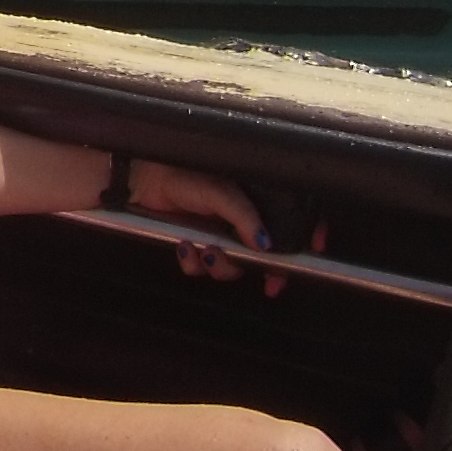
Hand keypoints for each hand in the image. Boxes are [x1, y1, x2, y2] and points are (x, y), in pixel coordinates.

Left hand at [128, 160, 301, 296]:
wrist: (142, 181)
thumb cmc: (182, 175)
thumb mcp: (220, 192)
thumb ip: (244, 215)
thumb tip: (265, 243)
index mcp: (251, 205)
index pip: (288, 226)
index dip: (301, 243)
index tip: (309, 255)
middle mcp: (237, 223)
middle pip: (263, 258)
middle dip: (262, 270)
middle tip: (262, 275)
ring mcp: (215, 236)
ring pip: (232, 268)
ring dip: (221, 265)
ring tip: (206, 249)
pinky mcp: (193, 247)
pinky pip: (200, 269)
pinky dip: (193, 263)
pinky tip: (185, 247)